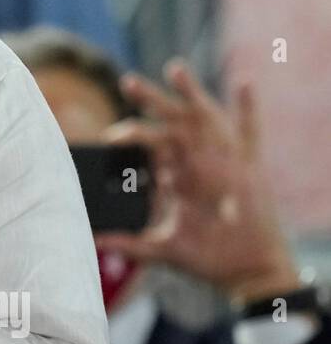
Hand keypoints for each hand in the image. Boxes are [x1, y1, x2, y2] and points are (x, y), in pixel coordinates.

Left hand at [94, 60, 298, 301]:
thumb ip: (127, 244)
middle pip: (170, 123)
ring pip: (203, 120)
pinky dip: (249, 108)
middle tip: (128, 82)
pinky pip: (251, 134)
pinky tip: (243, 82)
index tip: (109, 139)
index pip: (149, 148)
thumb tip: (91, 240)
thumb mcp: (162, 249)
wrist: (247, 273)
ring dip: (191, 94)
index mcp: (177, 178)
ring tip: (175, 69)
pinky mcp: (250, 171)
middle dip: (151, 102)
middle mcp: (198, 165)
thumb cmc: (206, 260)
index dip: (130, 138)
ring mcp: (223, 164)